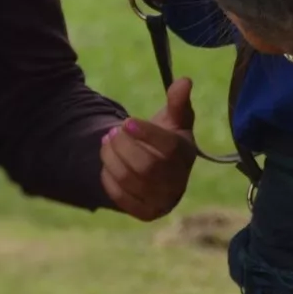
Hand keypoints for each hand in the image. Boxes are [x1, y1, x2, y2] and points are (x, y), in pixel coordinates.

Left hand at [100, 77, 195, 220]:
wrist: (164, 171)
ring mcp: (163, 200)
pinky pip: (122, 198)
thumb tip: (184, 80)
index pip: (169, 147)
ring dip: (112, 159)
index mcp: (186, 154)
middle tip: (112, 132)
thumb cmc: (169, 138)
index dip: (147, 134)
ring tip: (105, 142)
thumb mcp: (175, 118)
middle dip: (124, 147)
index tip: (127, 121)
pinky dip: (110, 179)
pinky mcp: (146, 213)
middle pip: (146, 166)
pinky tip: (107, 163)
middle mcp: (178, 181)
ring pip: (131, 181)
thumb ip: (178, 101)